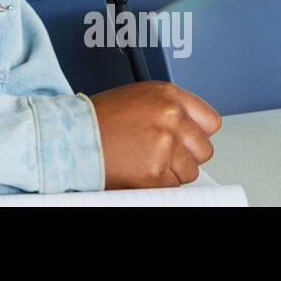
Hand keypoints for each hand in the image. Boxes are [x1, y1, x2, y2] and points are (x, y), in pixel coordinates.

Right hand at [89, 81, 220, 188]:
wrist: (71, 135)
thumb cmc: (99, 118)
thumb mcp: (139, 98)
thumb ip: (169, 109)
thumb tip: (192, 129)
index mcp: (168, 94)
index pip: (210, 121)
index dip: (196, 133)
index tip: (186, 138)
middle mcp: (171, 116)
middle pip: (204, 149)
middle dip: (186, 155)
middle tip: (159, 152)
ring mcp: (165, 144)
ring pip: (190, 170)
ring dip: (172, 171)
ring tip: (144, 158)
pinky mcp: (156, 171)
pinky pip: (174, 186)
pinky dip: (158, 183)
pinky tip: (138, 169)